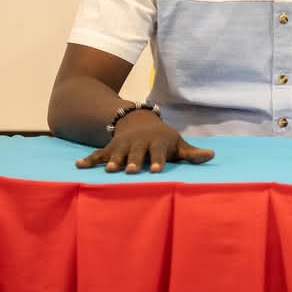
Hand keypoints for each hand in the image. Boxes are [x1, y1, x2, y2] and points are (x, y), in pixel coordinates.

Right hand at [75, 111, 213, 173]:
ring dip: (113, 161)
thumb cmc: (163, 139)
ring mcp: (123, 146)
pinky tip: (79, 166)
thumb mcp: (178, 143)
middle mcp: (139, 144)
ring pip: (117, 153)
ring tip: (109, 171)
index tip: (156, 171)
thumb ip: (192, 153)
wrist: (139, 120)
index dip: (158, 161)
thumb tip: (212, 155)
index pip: (159, 153)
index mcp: (157, 143)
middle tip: (130, 171)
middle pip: (137, 153)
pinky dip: (89, 160)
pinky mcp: (110, 148)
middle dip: (134, 161)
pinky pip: (99, 154)